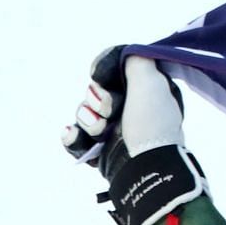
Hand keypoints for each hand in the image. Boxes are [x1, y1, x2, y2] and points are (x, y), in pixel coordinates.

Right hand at [63, 47, 206, 224]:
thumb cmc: (152, 126)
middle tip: (109, 110)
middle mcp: (131, 111)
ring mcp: (114, 131)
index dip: (102, 74)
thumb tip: (125, 54)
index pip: (111, 73)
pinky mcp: (101, 151)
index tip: (102, 78)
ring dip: (87, 120)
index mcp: (144, 94)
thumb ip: (138, 61)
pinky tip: (75, 137)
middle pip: (94, 92)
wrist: (145, 170)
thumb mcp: (152, 84)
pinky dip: (73, 138)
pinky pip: (75, 137)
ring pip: (83, 114)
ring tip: (100, 131)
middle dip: (96, 100)